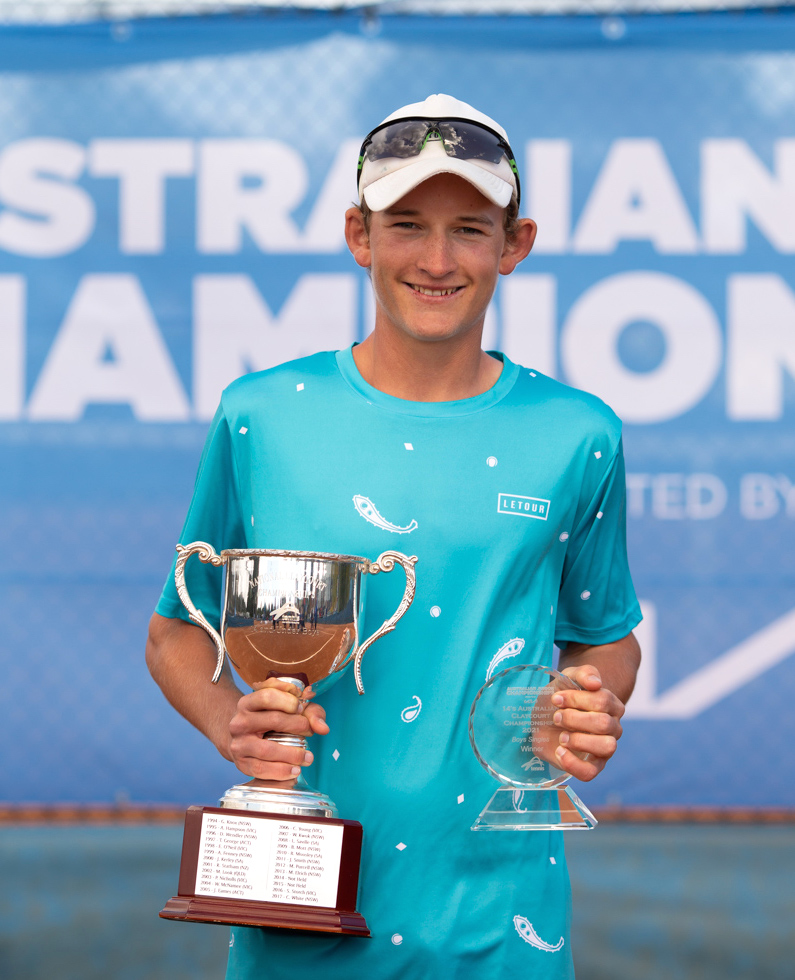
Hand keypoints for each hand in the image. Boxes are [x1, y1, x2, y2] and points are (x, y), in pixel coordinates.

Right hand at [227, 678, 328, 780]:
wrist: (244, 738)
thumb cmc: (270, 720)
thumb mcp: (288, 709)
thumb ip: (309, 711)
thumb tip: (323, 728)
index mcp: (248, 703)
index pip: (267, 696)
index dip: (289, 701)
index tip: (301, 708)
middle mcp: (239, 722)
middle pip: (273, 720)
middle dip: (297, 725)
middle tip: (309, 732)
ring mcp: (239, 744)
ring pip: (267, 750)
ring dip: (292, 755)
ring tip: (308, 757)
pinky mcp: (242, 764)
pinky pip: (261, 769)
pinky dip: (281, 771)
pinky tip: (295, 771)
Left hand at [549, 665, 624, 781]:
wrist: (546, 718)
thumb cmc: (561, 698)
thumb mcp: (568, 678)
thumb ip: (583, 673)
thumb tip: (595, 683)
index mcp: (611, 705)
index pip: (603, 701)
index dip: (577, 699)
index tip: (556, 698)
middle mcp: (613, 727)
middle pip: (604, 724)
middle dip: (574, 719)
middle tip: (556, 716)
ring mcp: (605, 748)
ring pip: (607, 747)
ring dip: (580, 740)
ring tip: (561, 736)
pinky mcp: (592, 766)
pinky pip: (590, 772)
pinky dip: (573, 764)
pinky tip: (559, 751)